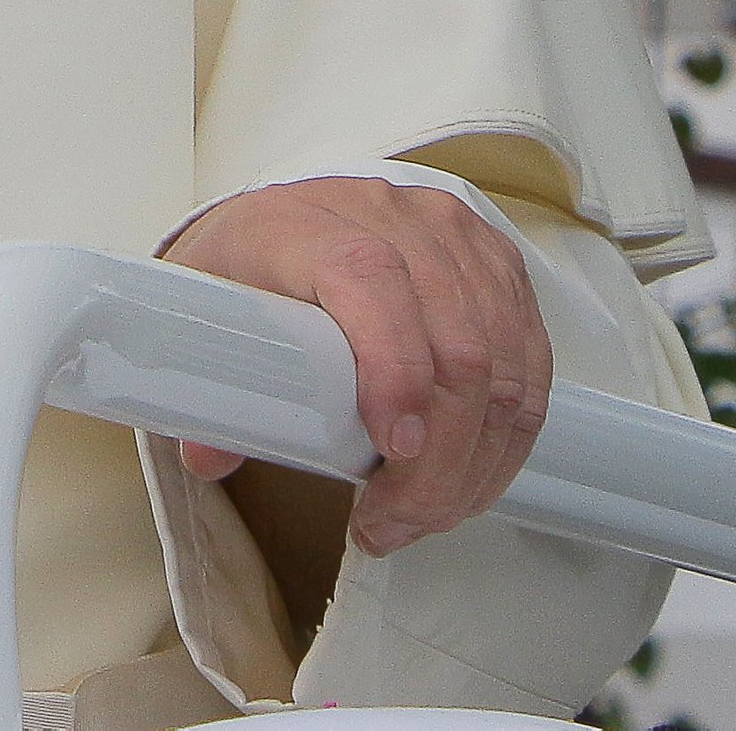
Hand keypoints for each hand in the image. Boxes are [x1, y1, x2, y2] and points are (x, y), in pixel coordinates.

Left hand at [163, 176, 552, 558]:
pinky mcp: (498, 268)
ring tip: (427, 512)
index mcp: (310, 226)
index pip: (370, 281)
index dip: (394, 368)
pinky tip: (468, 476)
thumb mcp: (205, 304)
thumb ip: (206, 383)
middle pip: (456, 347)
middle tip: (398, 521)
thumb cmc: (248, 262)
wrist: (286, 214)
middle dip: (439, 462)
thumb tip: (209, 456)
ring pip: (504, 368)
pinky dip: (506, 437)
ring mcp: (456, 242)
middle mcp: (393, 222)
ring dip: (477, 463)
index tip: (392, 448)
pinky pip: (530, 365)